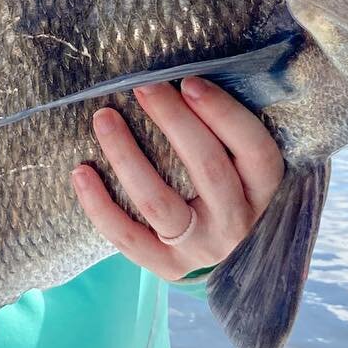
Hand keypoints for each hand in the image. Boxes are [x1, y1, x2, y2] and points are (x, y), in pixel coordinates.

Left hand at [70, 76, 283, 280]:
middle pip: (207, 168)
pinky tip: (81, 172)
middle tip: (143, 87)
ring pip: (158, 202)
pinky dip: (100, 206)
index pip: (253, 148)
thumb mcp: (248, 166)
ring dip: (127, 156)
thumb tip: (182, 80)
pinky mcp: (168, 266)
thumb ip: (227, 132)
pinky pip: (127, 237)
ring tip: (104, 119)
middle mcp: (237, 223)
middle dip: (173, 121)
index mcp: (266, 190)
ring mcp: (200, 248)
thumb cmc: (234, 189)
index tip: (188, 82)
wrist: (232, 256)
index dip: (222, 113)